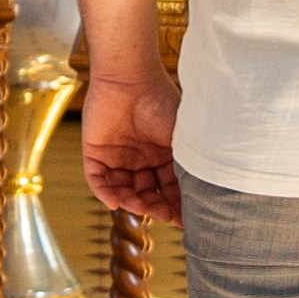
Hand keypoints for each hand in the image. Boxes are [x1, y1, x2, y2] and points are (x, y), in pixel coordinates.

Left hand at [81, 60, 182, 223]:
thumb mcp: (182, 138)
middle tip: (163, 214)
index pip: (170, 189)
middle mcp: (141, 160)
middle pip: (146, 194)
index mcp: (163, 156)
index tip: (184, 220)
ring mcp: (118, 158)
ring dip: (131, 203)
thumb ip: (188, 166)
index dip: (176, 206)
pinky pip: (98, 181)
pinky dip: (105, 193)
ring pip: (123, 191)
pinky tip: (115, 201)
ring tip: (140, 206)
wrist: (130, 77)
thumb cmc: (161, 101)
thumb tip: (202, 196)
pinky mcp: (95, 153)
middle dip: (155, 207)